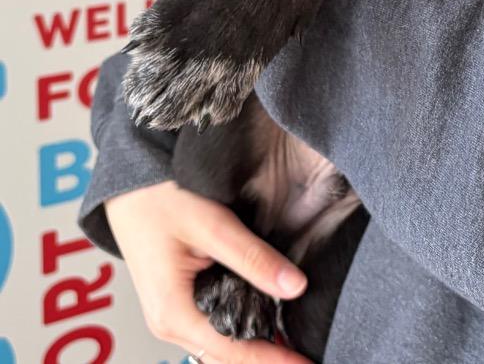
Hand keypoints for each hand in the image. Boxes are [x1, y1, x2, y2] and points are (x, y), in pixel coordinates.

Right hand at [107, 182, 311, 362]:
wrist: (128, 186)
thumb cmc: (161, 201)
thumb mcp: (214, 226)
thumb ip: (254, 258)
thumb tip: (295, 287)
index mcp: (174, 313)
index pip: (235, 351)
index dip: (274, 360)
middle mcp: (169, 322)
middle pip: (227, 356)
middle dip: (267, 360)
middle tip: (307, 359)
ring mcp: (170, 313)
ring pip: (218, 345)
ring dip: (253, 349)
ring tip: (291, 347)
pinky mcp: (175, 300)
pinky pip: (210, 327)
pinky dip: (238, 332)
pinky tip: (263, 324)